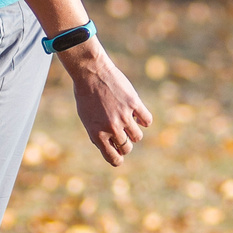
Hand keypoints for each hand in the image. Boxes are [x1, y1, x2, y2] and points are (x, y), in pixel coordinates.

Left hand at [62, 42, 151, 166]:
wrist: (91, 72)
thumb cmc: (85, 95)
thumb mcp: (86, 118)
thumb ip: (97, 135)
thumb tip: (111, 148)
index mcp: (97, 134)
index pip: (113, 158)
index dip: (118, 159)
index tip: (119, 155)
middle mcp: (111, 127)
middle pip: (126, 147)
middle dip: (125, 143)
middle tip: (122, 134)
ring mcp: (124, 116)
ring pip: (137, 136)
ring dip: (134, 131)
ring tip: (128, 121)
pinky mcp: (134, 103)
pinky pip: (147, 120)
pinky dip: (144, 119)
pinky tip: (137, 113)